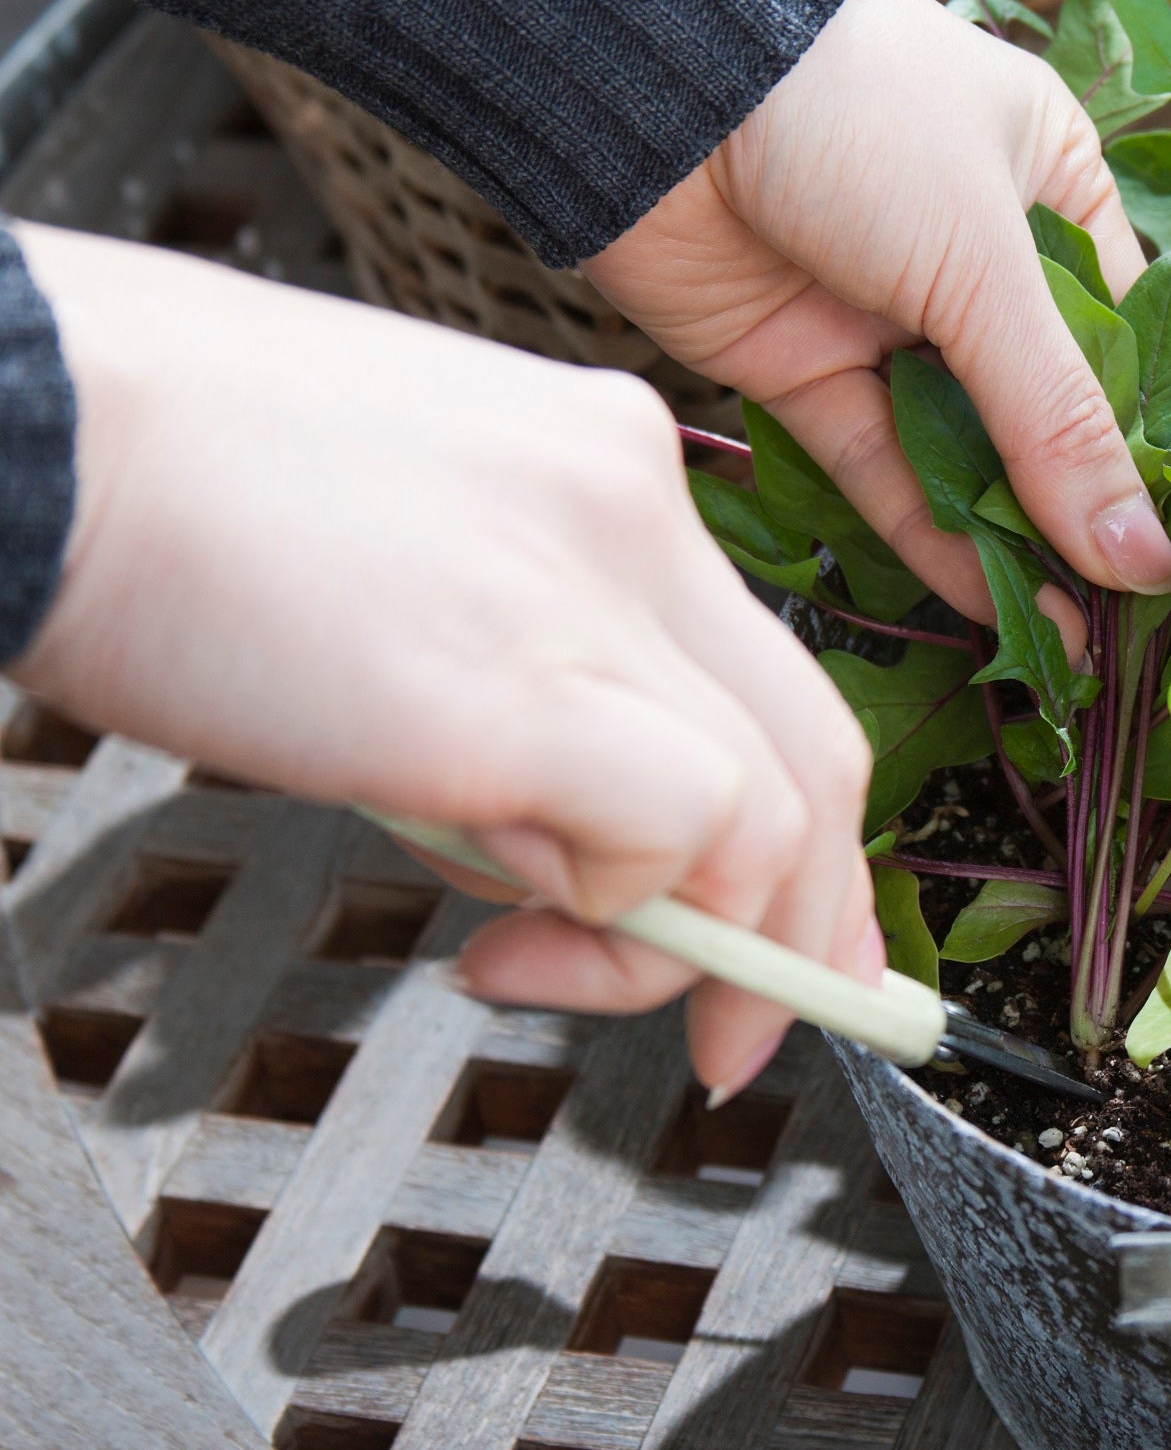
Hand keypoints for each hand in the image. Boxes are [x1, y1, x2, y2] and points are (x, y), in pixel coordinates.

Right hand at [9, 224, 879, 1097]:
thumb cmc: (149, 493)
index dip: (793, 837)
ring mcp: (592, 597)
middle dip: (799, 932)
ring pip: (763, 815)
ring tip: (522, 960)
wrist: (26, 418)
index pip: (771, 678)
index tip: (774, 936)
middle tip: (730, 1031)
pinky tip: (488, 911)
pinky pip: (676, 836)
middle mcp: (635, 511)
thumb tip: (550, 836)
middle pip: (813, 758)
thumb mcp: (397, 566)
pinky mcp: (520, 693)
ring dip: (665, 942)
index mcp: (605, 464)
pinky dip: (611, 911)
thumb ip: (508, 670)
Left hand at [586, 0, 1170, 638]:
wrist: (654, 75)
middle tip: (1136, 622)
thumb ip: (1059, 421)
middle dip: (1085, 512)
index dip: (1152, 443)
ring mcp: (887, 319)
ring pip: (968, 453)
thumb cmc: (855, 115)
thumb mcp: (986, 263)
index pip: (1125, 339)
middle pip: (1047, 409)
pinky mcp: (805, 371)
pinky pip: (886, 475)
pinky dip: (936, 544)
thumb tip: (1142, 559)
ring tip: (1075, 644)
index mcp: (1049, 185)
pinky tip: (998, 612)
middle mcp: (975, 256)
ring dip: (1016, 544)